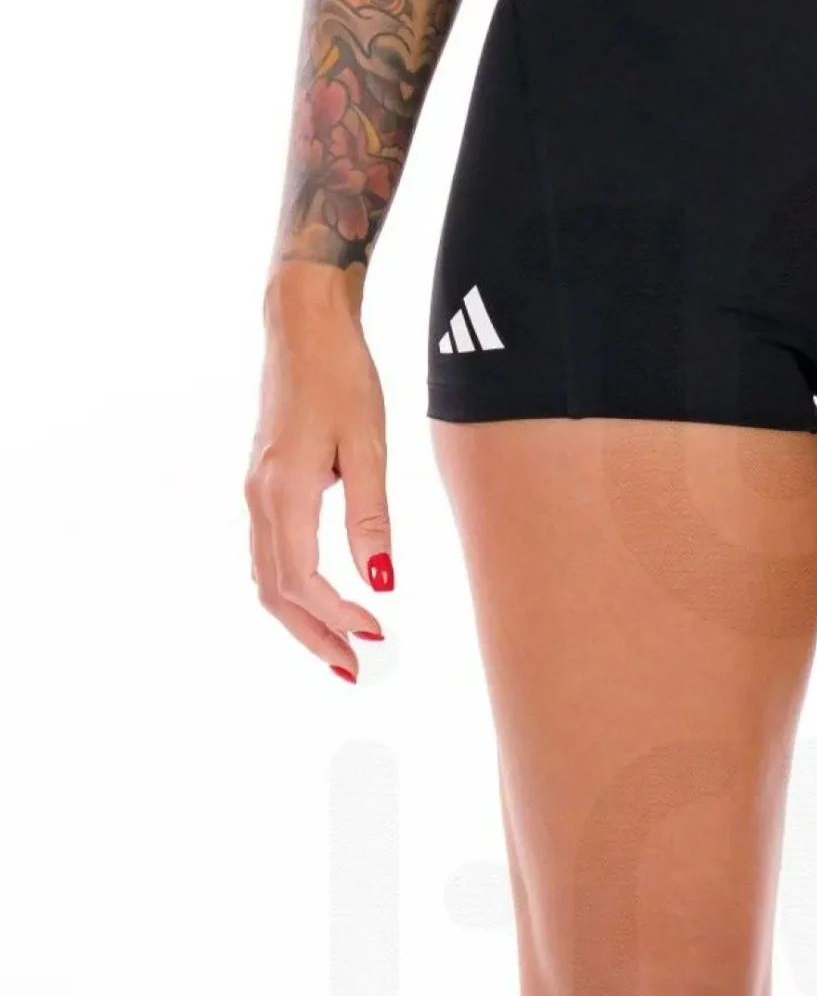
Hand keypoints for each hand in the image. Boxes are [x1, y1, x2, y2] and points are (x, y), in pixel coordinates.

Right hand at [247, 263, 393, 682]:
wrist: (302, 325)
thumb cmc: (341, 376)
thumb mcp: (369, 446)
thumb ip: (371, 518)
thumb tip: (382, 583)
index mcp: (285, 491)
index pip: (304, 580)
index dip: (338, 617)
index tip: (377, 636)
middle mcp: (260, 497)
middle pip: (276, 592)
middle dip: (315, 636)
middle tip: (355, 670)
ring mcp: (255, 491)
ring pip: (266, 576)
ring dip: (301, 619)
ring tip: (341, 648)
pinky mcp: (261, 484)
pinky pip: (267, 554)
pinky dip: (291, 590)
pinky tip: (319, 603)